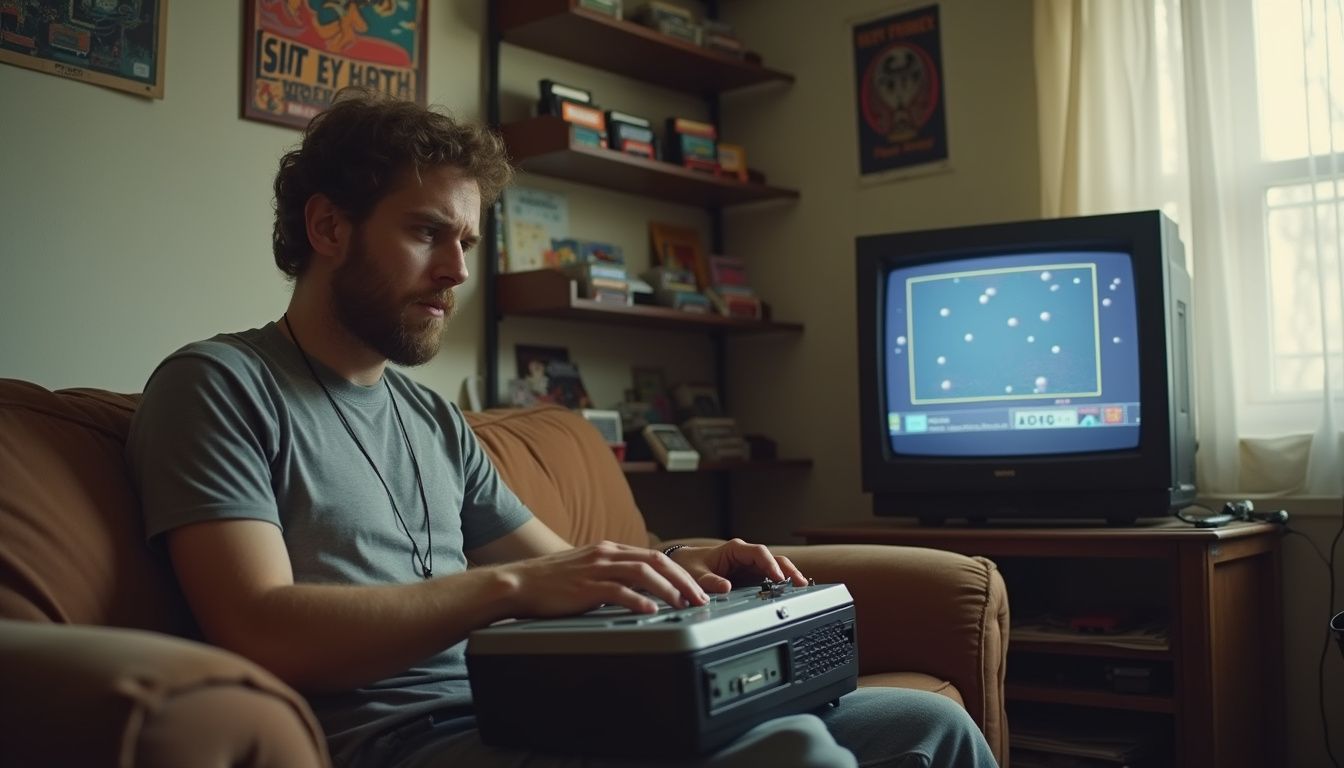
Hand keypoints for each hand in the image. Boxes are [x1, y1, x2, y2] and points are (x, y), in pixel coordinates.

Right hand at [495, 541, 710, 616]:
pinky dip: (638, 600)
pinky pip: (618, 591)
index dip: (680, 572)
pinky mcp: (585, 586)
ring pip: (642, 573)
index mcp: (609, 549)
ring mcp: (596, 568)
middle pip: (656, 561)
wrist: (519, 583)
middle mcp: (606, 554)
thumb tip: (637, 591)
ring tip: (684, 604)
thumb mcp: (588, 571)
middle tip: (701, 598)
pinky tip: (651, 611)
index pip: (654, 556)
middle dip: (683, 580)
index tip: (696, 589)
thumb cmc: (552, 582)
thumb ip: (612, 575)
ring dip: (668, 589)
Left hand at [667, 538, 806, 593]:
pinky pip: (770, 577)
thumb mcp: (697, 575)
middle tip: (800, 582)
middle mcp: (746, 556)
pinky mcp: (751, 576)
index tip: (778, 578)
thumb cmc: (691, 566)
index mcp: (734, 550)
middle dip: (787, 569)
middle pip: (773, 559)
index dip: (770, 564)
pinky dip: (782, 583)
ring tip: (802, 587)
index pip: (758, 553)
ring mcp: (750, 566)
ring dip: (788, 575)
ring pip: (775, 567)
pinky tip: (792, 591)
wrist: (685, 566)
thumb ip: (710, 581)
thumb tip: (726, 588)